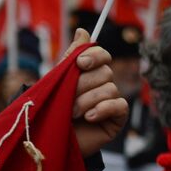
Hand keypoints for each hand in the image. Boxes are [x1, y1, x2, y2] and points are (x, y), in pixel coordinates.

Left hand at [64, 28, 127, 156]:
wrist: (51, 140)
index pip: (101, 54)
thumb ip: (70, 58)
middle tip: (67, 96)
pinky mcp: (117, 118)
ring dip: (87, 100)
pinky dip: (103, 109)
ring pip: (109, 89)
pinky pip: (119, 105)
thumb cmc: (52, 110)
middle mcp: (101, 84)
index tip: (79, 64)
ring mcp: (111, 100)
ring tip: (72, 112)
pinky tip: (89, 117)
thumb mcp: (57, 81)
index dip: (94, 55)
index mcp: (87, 72)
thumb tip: (83, 30)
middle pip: (105, 71)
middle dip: (83, 84)